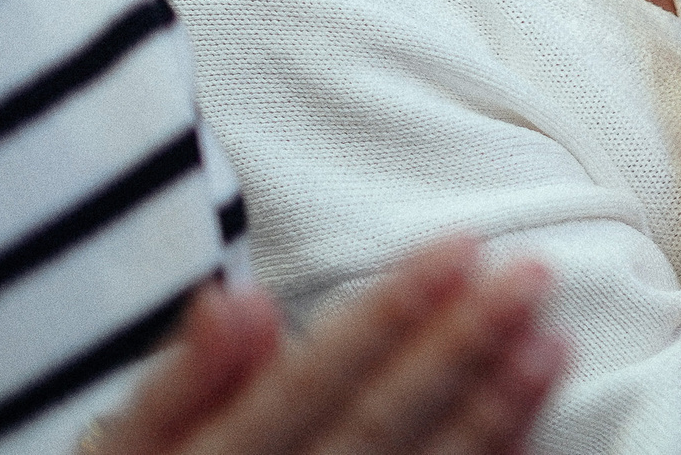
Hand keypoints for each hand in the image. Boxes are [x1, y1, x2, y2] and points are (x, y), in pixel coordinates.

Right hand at [102, 238, 560, 454]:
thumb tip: (236, 300)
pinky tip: (530, 421)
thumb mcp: (127, 447)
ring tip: (553, 341)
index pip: (303, 388)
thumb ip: (179, 380)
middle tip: (533, 275)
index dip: (383, 320)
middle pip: (372, 431)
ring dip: (489, 415)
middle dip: (458, 350)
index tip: (460, 246)